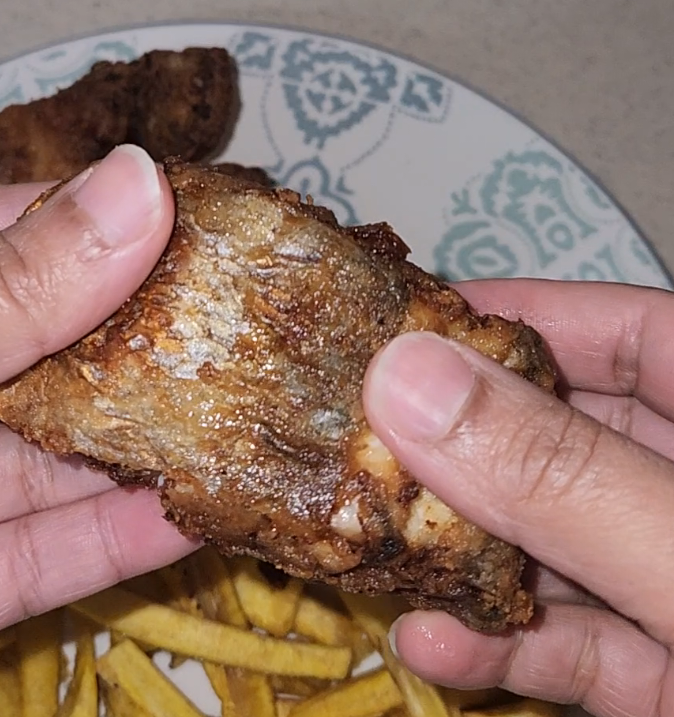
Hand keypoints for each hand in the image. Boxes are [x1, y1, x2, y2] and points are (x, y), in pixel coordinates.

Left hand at [0, 146, 195, 716]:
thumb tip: (135, 189)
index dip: (99, 225)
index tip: (207, 223)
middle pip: (28, 352)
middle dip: (135, 345)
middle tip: (253, 326)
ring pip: (37, 461)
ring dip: (137, 448)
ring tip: (247, 416)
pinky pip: (24, 561)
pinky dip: (107, 542)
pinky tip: (193, 515)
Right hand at [362, 279, 673, 716]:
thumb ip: (556, 475)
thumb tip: (402, 378)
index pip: (625, 330)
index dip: (515, 316)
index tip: (399, 327)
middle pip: (571, 440)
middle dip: (463, 444)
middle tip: (351, 435)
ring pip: (562, 544)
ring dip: (466, 555)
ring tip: (362, 542)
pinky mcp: (673, 676)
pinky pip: (582, 643)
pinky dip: (509, 643)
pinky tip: (431, 643)